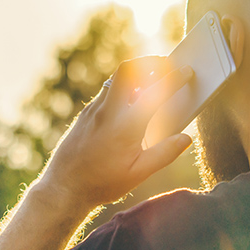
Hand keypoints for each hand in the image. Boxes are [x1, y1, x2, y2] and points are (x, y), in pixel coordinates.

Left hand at [34, 56, 193, 209]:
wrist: (63, 188)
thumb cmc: (102, 183)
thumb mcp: (139, 173)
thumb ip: (164, 154)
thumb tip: (185, 139)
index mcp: (126, 126)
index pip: (154, 93)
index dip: (173, 79)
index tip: (186, 71)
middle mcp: (107, 112)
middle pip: (128, 69)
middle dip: (149, 62)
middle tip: (166, 65)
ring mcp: (93, 110)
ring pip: (115, 79)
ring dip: (135, 74)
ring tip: (152, 80)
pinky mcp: (85, 114)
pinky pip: (106, 92)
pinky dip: (122, 88)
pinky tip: (131, 102)